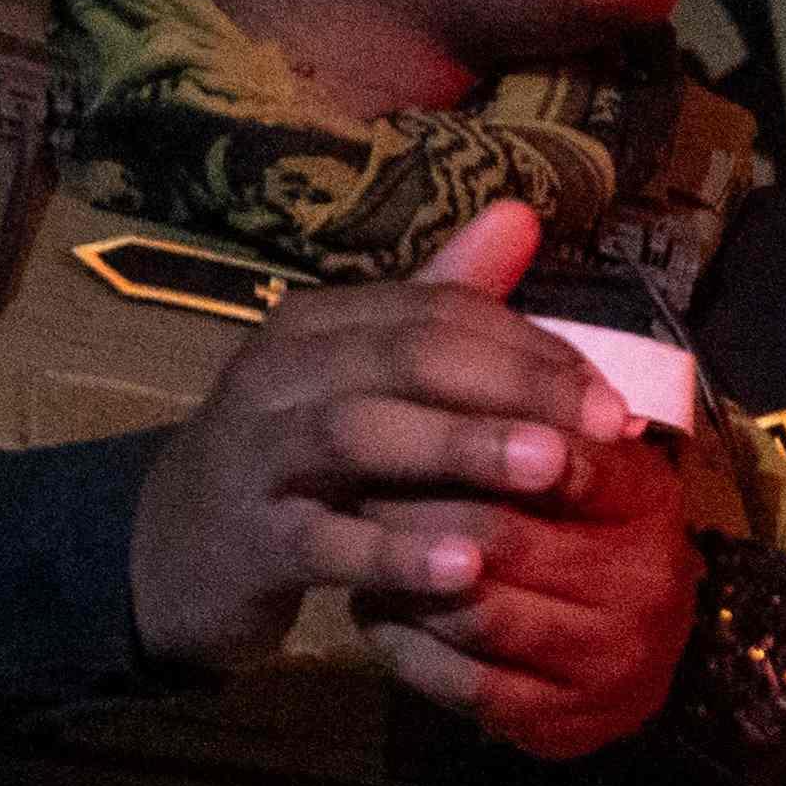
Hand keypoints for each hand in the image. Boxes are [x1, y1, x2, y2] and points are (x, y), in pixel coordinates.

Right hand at [124, 197, 700, 758]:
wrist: (173, 554)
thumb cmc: (292, 462)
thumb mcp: (360, 378)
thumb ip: (441, 304)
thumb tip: (523, 215)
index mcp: (317, 325)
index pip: (436, 311)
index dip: (530, 346)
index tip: (612, 394)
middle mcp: (279, 373)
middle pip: (405, 356)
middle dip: (513, 386)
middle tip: (602, 425)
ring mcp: (256, 454)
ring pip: (360, 434)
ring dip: (462, 449)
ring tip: (550, 471)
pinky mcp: (249, 540)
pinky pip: (326, 541)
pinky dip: (396, 553)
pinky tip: (467, 569)